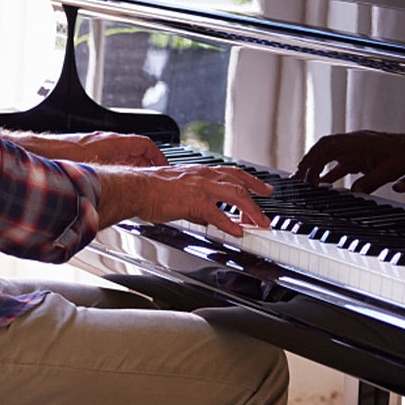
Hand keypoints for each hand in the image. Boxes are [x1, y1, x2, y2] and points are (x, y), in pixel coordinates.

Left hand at [10, 130, 167, 167]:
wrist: (36, 150)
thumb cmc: (60, 156)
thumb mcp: (92, 171)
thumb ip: (109, 181)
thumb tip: (119, 200)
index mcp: (111, 143)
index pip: (145, 145)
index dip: (158, 156)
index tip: (165, 166)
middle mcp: (105, 141)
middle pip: (135, 149)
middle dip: (146, 163)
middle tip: (154, 176)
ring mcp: (96, 144)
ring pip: (121, 152)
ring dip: (131, 164)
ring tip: (137, 179)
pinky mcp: (86, 149)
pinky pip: (109, 155)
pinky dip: (116, 165)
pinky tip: (112, 178)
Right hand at [96, 163, 272, 237]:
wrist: (136, 188)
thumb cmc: (150, 190)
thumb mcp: (179, 193)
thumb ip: (196, 205)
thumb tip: (206, 217)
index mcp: (200, 172)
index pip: (232, 174)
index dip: (250, 181)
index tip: (261, 188)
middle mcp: (204, 176)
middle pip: (240, 183)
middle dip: (258, 195)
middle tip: (267, 207)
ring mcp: (201, 187)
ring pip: (236, 196)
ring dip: (251, 211)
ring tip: (259, 223)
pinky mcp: (195, 201)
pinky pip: (219, 215)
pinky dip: (230, 224)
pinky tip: (237, 232)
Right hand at [296, 131, 404, 193]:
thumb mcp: (388, 171)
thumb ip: (369, 182)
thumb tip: (352, 194)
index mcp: (357, 141)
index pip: (327, 147)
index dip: (313, 160)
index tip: (306, 176)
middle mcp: (353, 143)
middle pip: (322, 150)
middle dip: (308, 164)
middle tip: (297, 180)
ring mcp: (355, 150)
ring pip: (329, 157)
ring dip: (316, 169)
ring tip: (305, 184)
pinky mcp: (360, 158)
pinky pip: (339, 165)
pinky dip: (330, 175)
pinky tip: (324, 186)